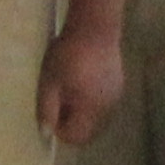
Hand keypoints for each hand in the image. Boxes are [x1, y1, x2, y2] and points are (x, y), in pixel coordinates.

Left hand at [36, 22, 125, 147]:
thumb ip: (47, 110)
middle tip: (58, 98)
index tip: (51, 110)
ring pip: (95, 115)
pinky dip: (90, 98)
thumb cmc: (67, 55)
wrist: (95, 27)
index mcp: (90, 109)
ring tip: (69, 85)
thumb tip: (46, 133)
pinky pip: (102, 101)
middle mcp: (107, 107)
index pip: (77, 137)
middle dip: (71, 120)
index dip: (60, 129)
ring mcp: (115, 95)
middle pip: (88, 128)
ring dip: (80, 108)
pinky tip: (83, 77)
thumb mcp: (50, 82)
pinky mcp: (118, 83)